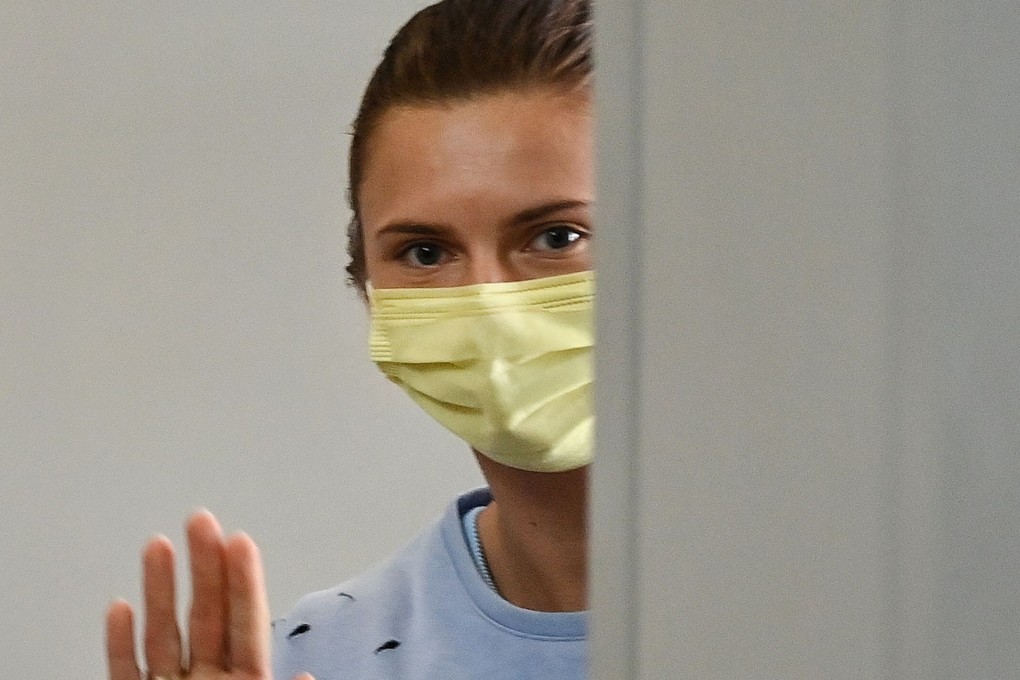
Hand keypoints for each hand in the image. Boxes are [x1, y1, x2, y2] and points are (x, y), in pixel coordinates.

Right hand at [106, 510, 312, 679]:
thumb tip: (306, 677)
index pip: (247, 623)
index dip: (244, 582)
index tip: (240, 541)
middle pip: (207, 616)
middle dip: (204, 566)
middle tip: (201, 521)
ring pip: (163, 635)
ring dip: (159, 590)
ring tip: (158, 543)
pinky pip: (126, 670)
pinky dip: (120, 643)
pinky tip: (120, 606)